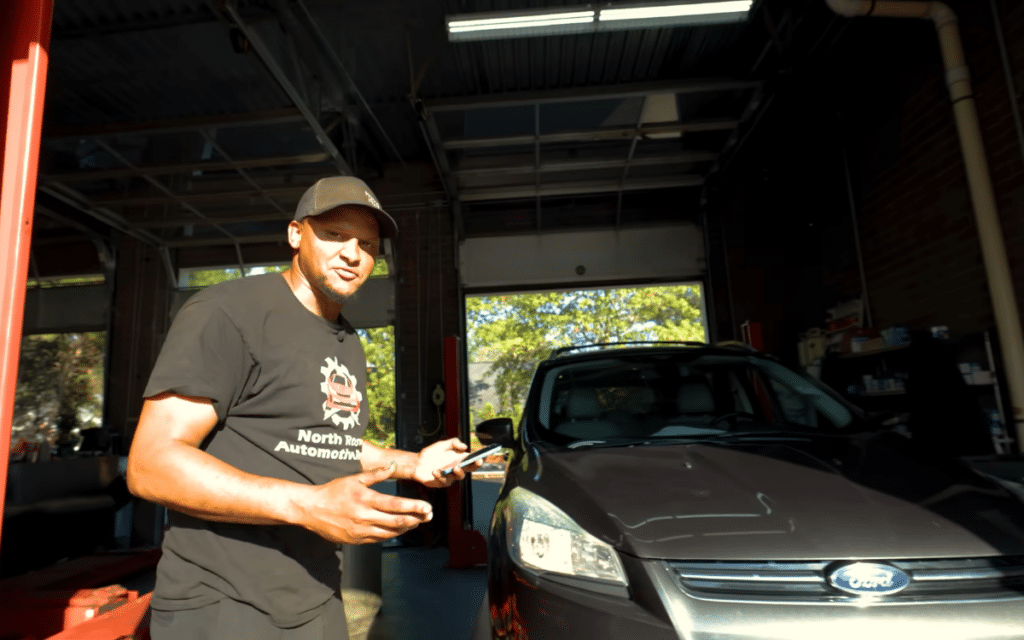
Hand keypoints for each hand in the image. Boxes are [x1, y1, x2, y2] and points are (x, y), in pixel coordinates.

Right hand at [296, 463, 432, 544]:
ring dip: (405, 528)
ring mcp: (360, 530)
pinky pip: (378, 539)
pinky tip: (398, 529)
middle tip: (428, 517)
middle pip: (396, 521)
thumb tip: (393, 466)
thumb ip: (376, 474)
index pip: (396, 505)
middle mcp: (364, 516)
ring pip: (389, 532)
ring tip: (416, 522)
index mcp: (365, 499)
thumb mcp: (354, 478)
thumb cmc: (333, 492)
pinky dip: (391, 534)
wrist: (311, 509)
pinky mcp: (356, 540)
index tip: (427, 507)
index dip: (414, 507)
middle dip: (415, 519)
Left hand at [413, 438, 481, 487]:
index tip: (486, 454)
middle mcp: (457, 468)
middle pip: (470, 469)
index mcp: (459, 459)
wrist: (417, 462)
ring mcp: (451, 476)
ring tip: (454, 467)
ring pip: (460, 477)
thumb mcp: (442, 444)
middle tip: (477, 461)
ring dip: (459, 472)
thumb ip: (454, 442)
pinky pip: (445, 481)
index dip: (481, 458)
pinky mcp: (442, 483)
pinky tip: (435, 471)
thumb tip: (465, 447)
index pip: (473, 459)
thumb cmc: (431, 454)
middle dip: (476, 465)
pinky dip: (441, 475)